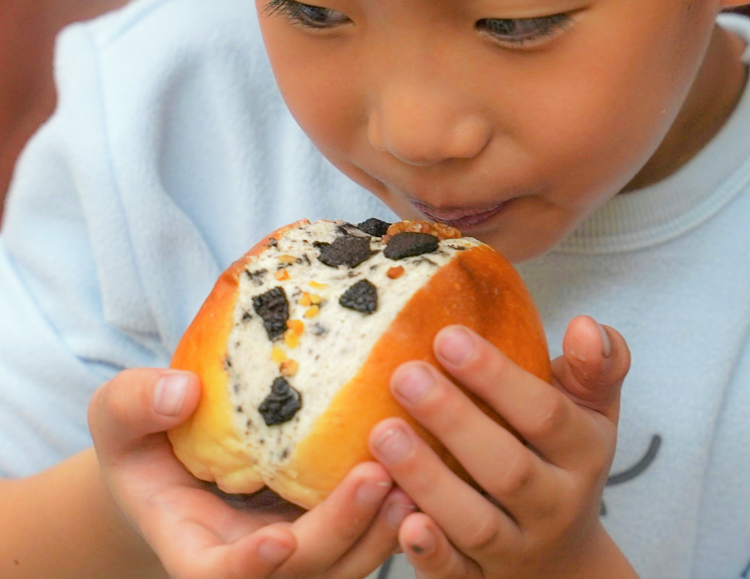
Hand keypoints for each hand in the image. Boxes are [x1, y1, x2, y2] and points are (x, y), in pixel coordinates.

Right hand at [89, 368, 415, 578]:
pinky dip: (399, 513)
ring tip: (416, 476)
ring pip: (348, 563)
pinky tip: (428, 466)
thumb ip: (136, 404)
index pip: (218, 578)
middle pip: (304, 570)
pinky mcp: (331, 526)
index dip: (248, 569)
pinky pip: (370, 534)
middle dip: (342, 530)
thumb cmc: (147, 438)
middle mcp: (253, 559)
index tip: (278, 539)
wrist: (180, 457)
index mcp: (194, 546)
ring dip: (383, 527)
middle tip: (378, 475)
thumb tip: (181, 391)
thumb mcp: (120, 417)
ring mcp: (298, 549)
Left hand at [366, 316, 637, 577]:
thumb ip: (596, 366)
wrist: (567, 560)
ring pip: (475, 522)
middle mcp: (554, 505)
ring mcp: (516, 549)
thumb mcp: (593, 411)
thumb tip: (588, 325)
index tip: (447, 337)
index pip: (544, 414)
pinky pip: (455, 575)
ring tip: (383, 433)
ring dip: (427, 480)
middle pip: (507, 467)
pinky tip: (399, 518)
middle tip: (405, 375)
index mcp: (582, 453)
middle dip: (454, 420)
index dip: (496, 376)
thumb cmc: (566, 460)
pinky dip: (429, 552)